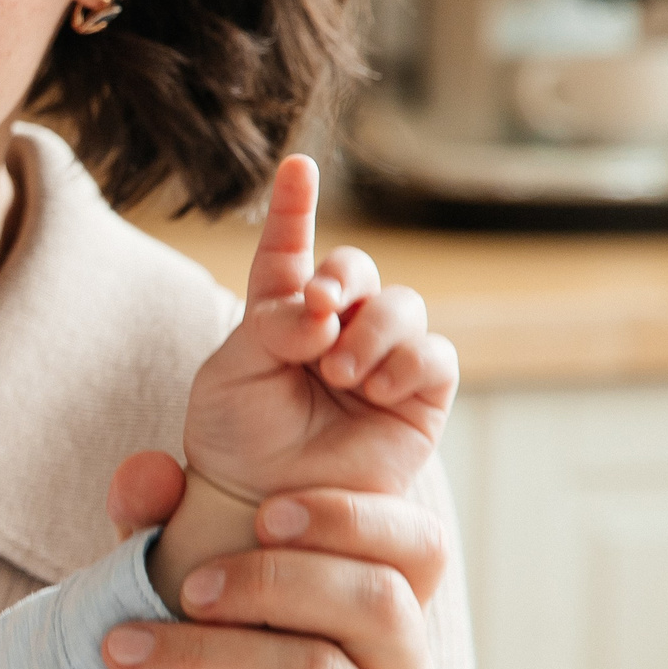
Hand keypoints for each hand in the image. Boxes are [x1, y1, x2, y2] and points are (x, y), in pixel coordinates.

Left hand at [103, 453, 446, 668]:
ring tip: (120, 652)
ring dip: (202, 655)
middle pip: (376, 604)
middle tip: (179, 588)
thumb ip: (162, 526)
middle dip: (266, 580)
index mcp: (383, 618)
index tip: (265, 512)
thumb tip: (143, 470)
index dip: (356, 517)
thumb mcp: (172, 592)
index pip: (421, 550)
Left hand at [181, 156, 457, 508]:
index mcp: (281, 313)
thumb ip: (270, 328)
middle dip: (342, 277)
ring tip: (338, 372)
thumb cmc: (237, 437)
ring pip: (404, 305)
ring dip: (373, 329)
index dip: (295, 205)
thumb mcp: (231, 374)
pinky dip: (408, 362)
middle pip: (357, 268)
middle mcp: (335, 328)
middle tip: (318, 310)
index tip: (296, 165)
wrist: (261, 503)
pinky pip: (436, 357)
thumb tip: (323, 310)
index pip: (289, 248)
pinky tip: (375, 388)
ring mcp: (380, 359)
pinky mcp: (419, 397)